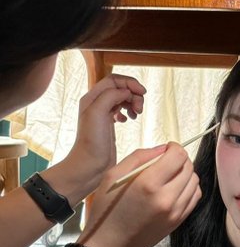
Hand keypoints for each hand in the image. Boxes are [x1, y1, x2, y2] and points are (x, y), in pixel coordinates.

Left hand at [64, 74, 146, 195]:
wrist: (90, 166)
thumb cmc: (91, 143)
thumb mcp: (98, 113)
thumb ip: (111, 96)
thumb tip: (126, 92)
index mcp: (92, 98)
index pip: (114, 80)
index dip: (130, 83)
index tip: (142, 93)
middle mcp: (96, 104)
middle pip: (120, 88)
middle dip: (134, 95)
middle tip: (139, 109)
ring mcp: (102, 114)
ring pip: (122, 99)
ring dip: (133, 103)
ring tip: (137, 114)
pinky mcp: (108, 125)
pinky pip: (121, 110)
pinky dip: (129, 111)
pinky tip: (129, 119)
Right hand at [79, 142, 200, 246]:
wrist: (109, 245)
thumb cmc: (107, 209)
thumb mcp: (114, 175)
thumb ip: (140, 157)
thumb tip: (162, 149)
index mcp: (149, 183)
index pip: (178, 156)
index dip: (174, 147)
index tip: (167, 149)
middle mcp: (166, 198)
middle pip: (189, 167)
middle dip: (180, 160)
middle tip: (166, 162)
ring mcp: (175, 212)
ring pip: (194, 182)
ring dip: (185, 174)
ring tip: (169, 176)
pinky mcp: (178, 221)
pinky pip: (194, 198)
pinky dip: (188, 189)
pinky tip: (174, 189)